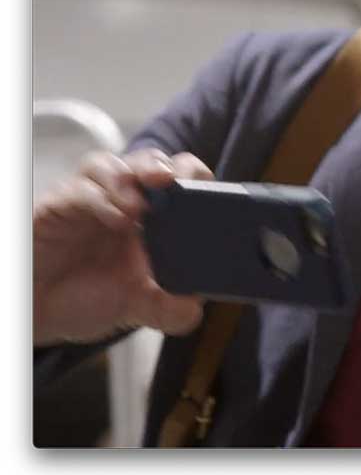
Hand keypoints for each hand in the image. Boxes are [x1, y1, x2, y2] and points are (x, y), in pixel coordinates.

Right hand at [34, 148, 209, 346]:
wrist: (41, 312)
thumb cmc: (90, 297)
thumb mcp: (139, 308)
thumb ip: (169, 309)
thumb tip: (193, 310)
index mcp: (153, 217)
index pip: (179, 178)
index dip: (192, 174)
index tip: (205, 187)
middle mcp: (122, 202)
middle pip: (147, 162)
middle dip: (163, 165)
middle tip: (170, 181)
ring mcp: (89, 201)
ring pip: (109, 165)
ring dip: (128, 179)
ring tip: (139, 207)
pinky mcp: (57, 207)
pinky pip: (77, 190)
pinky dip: (98, 199)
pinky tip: (114, 219)